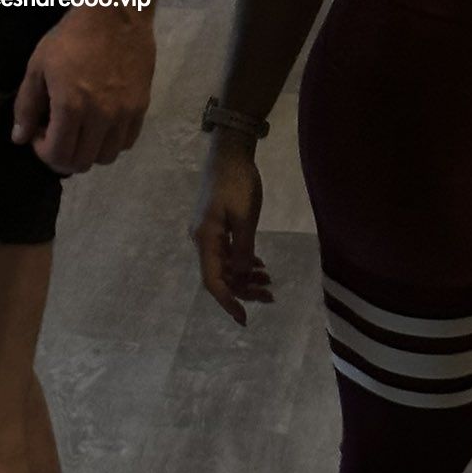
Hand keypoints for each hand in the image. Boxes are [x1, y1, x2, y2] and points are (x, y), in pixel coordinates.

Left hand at [11, 3, 154, 173]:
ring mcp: (124, 113)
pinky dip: (110, 142)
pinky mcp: (141, 107)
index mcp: (71, 105)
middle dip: (62, 155)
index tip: (39, 133)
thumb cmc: (71, 36)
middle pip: (81, 162)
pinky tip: (100, 124)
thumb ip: (26, 105)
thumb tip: (19, 138)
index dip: (42, 152)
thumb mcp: (38, 65)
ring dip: (88, 151)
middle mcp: (101, 116)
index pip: (57, 154)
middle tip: (57, 133)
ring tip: (79, 130)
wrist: (116, 13)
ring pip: (106, 157)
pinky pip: (126, 142)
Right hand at [189, 134, 272, 327]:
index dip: (228, 302)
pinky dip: (242, 262)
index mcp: (206, 240)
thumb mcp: (245, 218)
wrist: (228, 153)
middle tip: (270, 296)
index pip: (213, 282)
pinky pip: (226, 252)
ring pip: (224, 265)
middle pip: (220, 276)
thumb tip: (243, 277)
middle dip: (244, 290)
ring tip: (269, 281)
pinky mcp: (214, 225)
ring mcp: (207, 233)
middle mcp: (201, 240)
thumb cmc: (238, 183)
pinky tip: (259, 265)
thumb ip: (244, 250)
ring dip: (245, 277)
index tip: (244, 319)